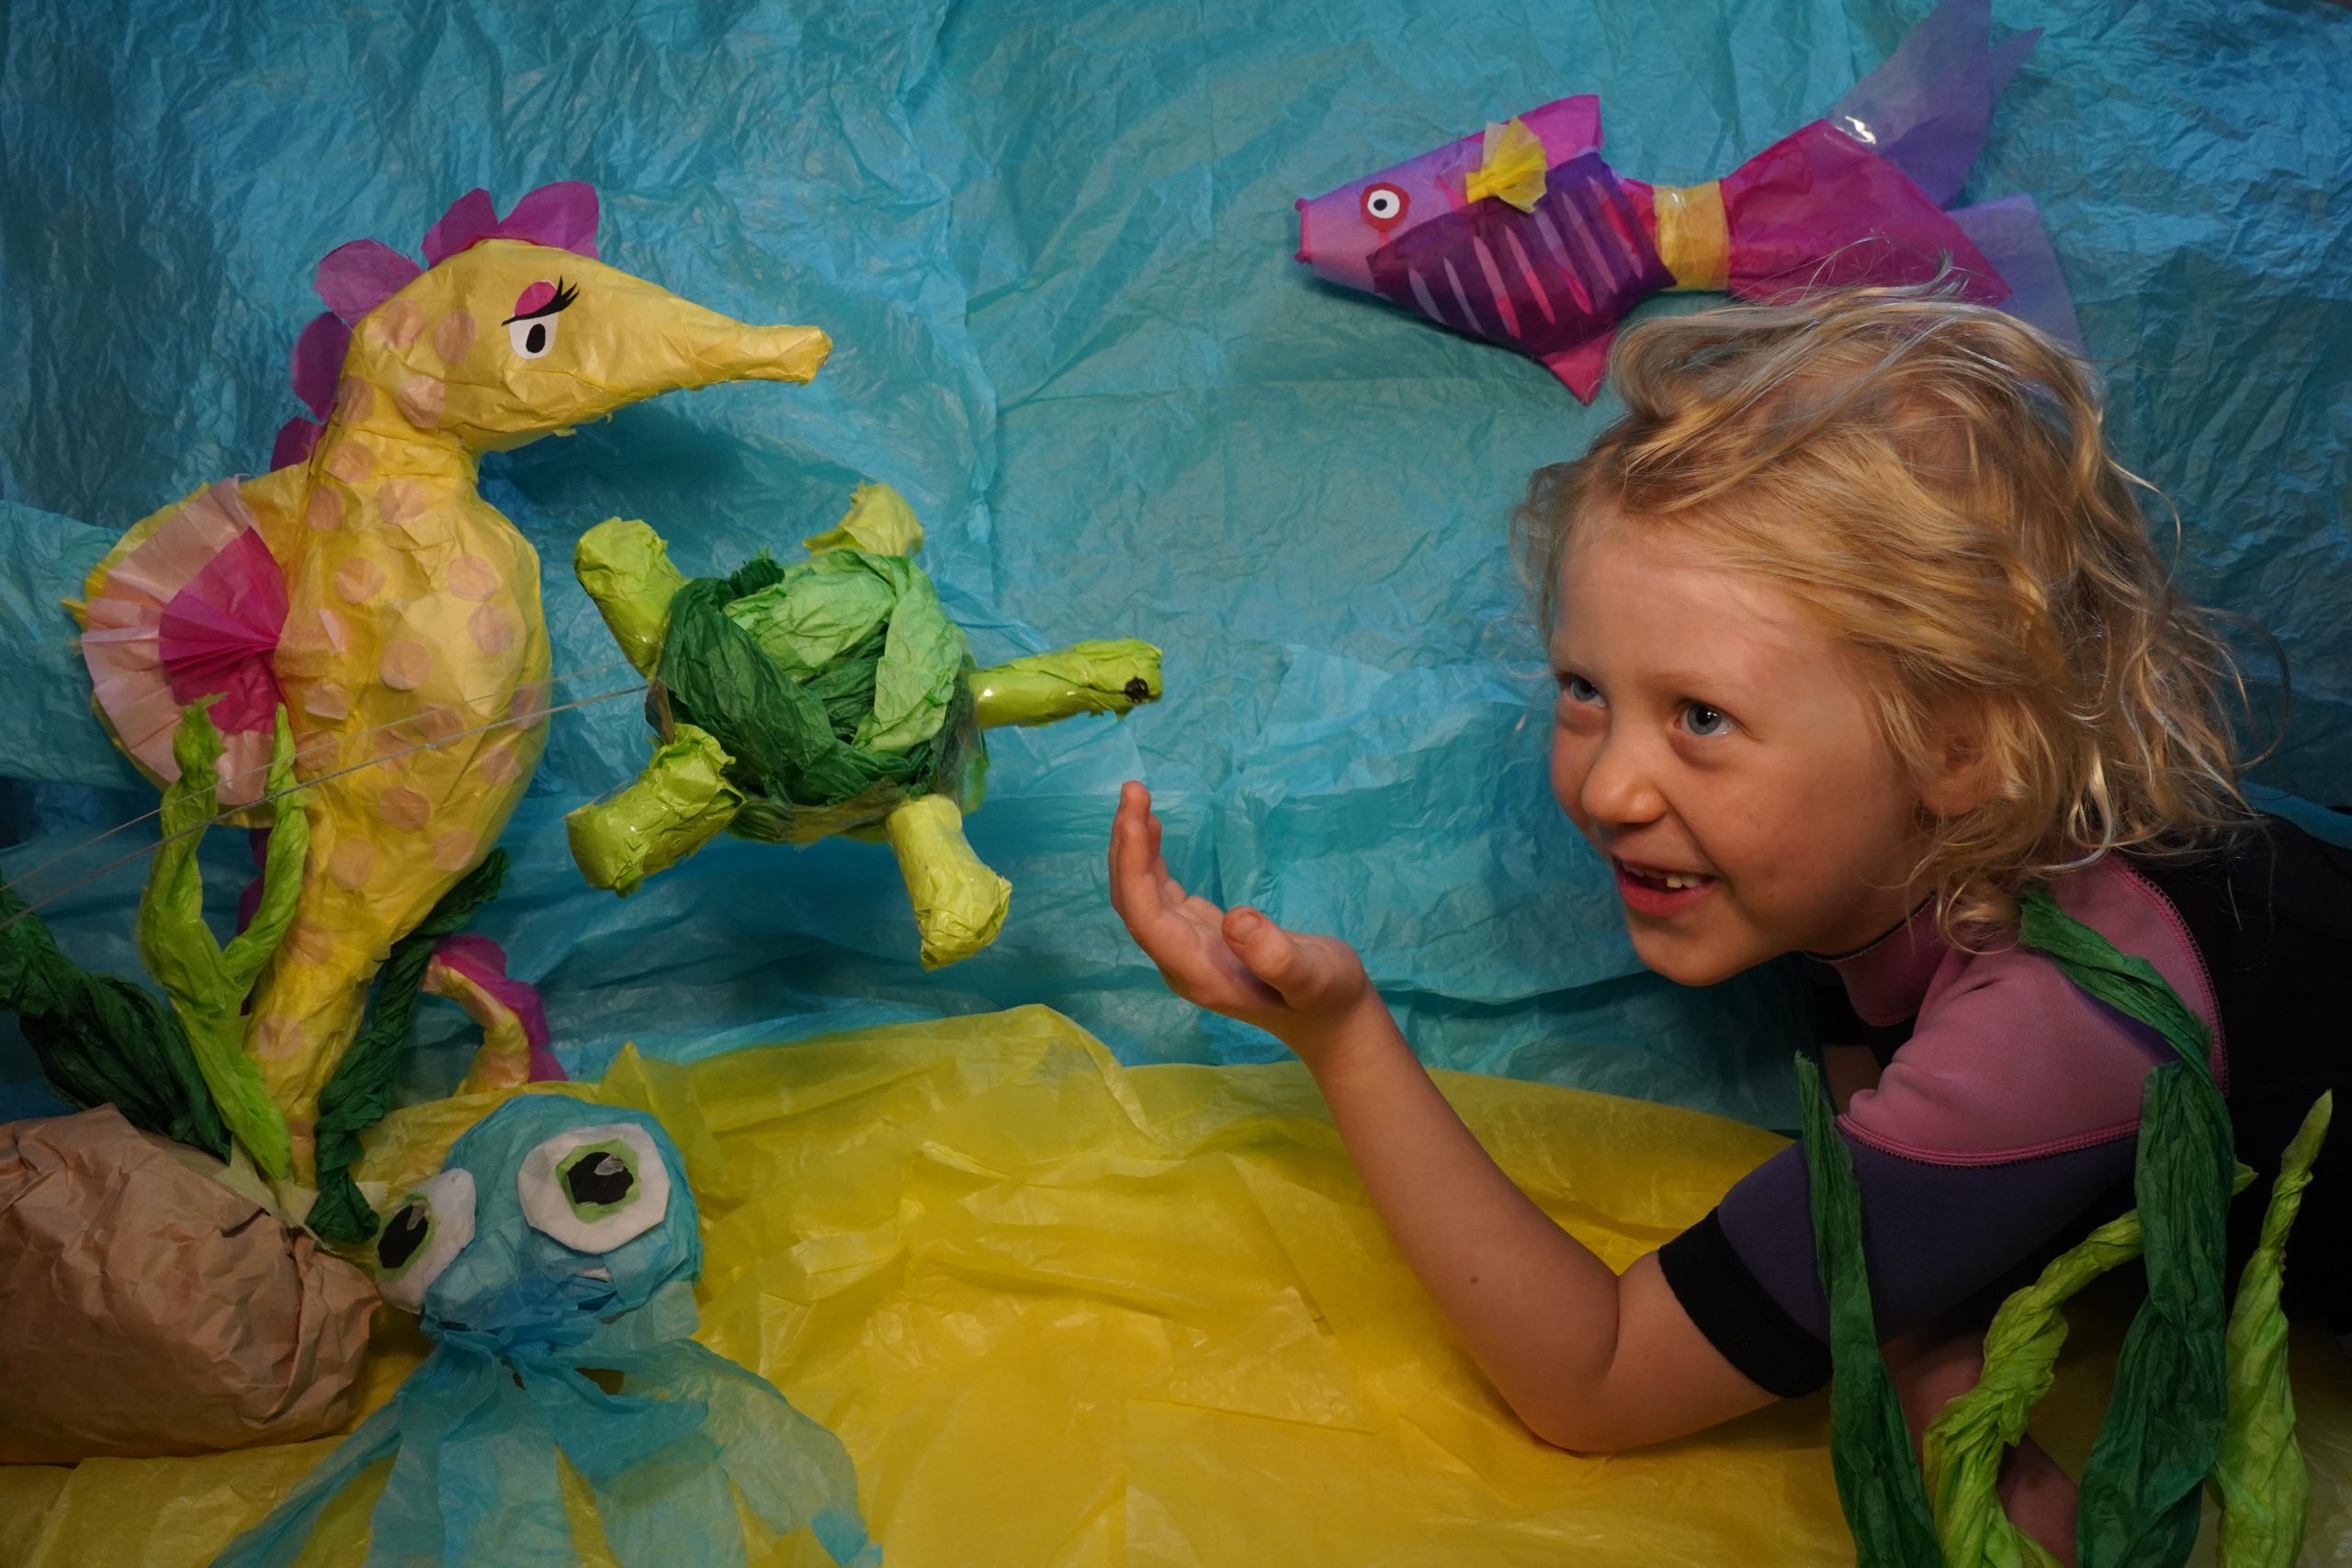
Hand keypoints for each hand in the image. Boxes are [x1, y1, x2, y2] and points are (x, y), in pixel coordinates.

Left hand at [1108, 781, 1378, 1065]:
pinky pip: (1159, 893)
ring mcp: (1185, 947)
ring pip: (1141, 896)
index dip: (1134, 869)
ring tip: (1135, 796)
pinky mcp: (1197, 932)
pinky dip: (1150, 858)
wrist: (1331, 1018)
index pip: (1146, 918)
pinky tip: (1150, 828)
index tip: (1135, 818)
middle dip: (1126, 847)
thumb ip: (1275, 956)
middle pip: (1132, 903)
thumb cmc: (1326, 996)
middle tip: (1132, 789)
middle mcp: (1180, 961)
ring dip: (1133, 848)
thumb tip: (1236, 918)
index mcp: (1197, 972)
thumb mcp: (1312, 977)